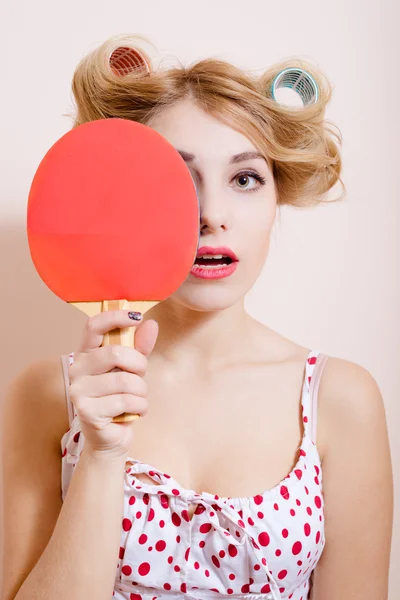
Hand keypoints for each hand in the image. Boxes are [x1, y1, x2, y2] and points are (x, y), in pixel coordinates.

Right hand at [68, 310, 157, 459]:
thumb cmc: (120, 397)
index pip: (93, 326)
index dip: (115, 317)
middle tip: (142, 375)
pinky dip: (140, 406)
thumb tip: (151, 324)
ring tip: (138, 398)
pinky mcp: (86, 411)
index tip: (136, 316)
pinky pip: (126, 401)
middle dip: (139, 364)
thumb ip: (140, 346)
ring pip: (125, 380)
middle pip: (115, 352)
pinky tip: (135, 411)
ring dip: (141, 391)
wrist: (111, 436)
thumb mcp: (132, 368)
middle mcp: (77, 369)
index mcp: (86, 353)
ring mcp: (79, 391)